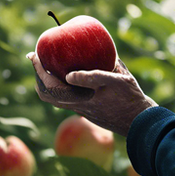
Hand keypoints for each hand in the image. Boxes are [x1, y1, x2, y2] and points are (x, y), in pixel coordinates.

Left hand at [30, 53, 157, 135]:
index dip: (38, 69)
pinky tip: (68, 74)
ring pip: (55, 98)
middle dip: (38, 76)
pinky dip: (59, 85)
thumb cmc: (131, 99)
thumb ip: (94, 76)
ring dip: (48, 82)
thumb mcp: (117, 81)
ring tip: (49, 66)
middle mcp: (77, 107)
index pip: (49, 86)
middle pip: (46, 95)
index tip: (34, 54)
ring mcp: (81, 110)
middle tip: (38, 58)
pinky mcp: (87, 111)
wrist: (140, 121)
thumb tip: (70, 74)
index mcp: (80, 100)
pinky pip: (65, 99)